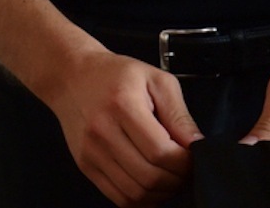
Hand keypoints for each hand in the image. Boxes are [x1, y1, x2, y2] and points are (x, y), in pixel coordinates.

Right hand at [48, 51, 202, 206]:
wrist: (73, 76)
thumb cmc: (116, 74)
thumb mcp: (155, 79)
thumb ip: (178, 113)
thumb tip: (197, 144)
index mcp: (123, 104)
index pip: (160, 151)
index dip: (183, 162)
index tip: (192, 157)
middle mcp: (103, 131)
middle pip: (148, 177)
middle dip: (176, 180)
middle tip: (185, 170)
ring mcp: (92, 153)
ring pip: (134, 193)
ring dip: (160, 193)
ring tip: (170, 177)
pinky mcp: (86, 166)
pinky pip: (118, 197)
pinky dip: (140, 199)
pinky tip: (151, 185)